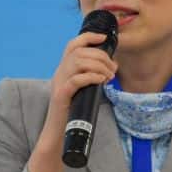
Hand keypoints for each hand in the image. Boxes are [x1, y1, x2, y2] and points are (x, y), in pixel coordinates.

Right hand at [28, 32, 116, 171]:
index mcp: (64, 70)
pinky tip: (101, 81)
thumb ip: (92, 78)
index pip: (72, 45)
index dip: (88, 37)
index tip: (103, 38)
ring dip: (98, 66)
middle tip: (113, 70)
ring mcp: (58, 84)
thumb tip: (111, 69)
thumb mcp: (83, 91)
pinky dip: (90, 77)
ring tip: (109, 77)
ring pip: (77, 62)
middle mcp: (59, 73)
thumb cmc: (74, 113)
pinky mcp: (60, 96)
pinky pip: (75, 80)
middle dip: (101, 57)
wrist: (58, 135)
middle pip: (79, 52)